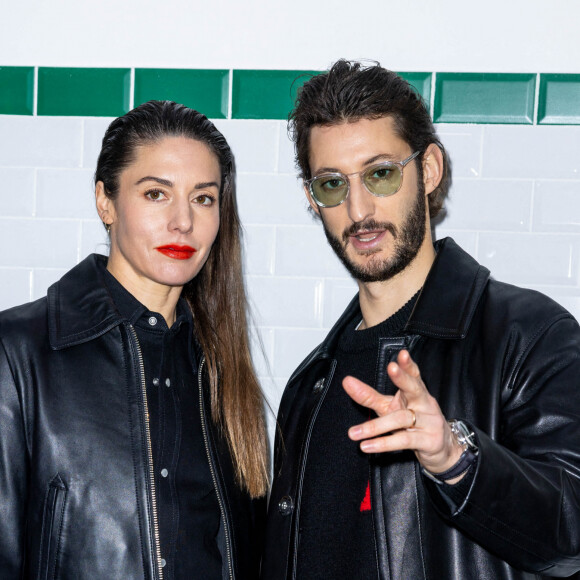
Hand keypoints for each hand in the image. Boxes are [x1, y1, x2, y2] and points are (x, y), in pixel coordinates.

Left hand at [344, 349, 463, 476]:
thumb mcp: (389, 407)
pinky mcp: (429, 441)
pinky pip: (404, 440)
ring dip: (376, 426)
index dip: (408, 364)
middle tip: (391, 367)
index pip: (414, 375)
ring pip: (401, 419)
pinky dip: (384, 443)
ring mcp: (429, 422)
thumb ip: (368, 395)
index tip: (402, 353)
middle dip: (403, 378)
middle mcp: (424, 403)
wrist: (441, 449)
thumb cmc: (412, 423)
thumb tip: (347, 381)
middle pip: (414, 388)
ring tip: (354, 433)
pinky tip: (367, 445)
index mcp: (416, 392)